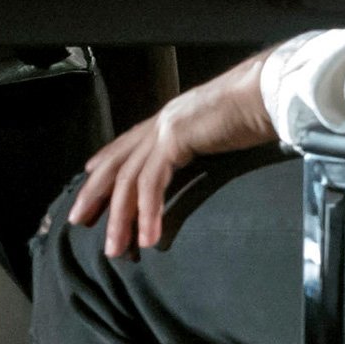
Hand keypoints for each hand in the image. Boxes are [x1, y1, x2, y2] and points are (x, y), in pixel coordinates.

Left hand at [64, 53, 280, 258]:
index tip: (88, 179)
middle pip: (117, 164)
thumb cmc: (251, 112)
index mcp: (168, 120)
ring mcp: (165, 129)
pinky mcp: (175, 140)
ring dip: (121, 219)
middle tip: (78, 221)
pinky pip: (153, 184)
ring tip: (117, 250)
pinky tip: (148, 238)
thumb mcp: (216, 131)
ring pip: (130, 180)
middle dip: (95, 194)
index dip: (105, 163)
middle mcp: (160, 122)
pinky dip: (148, 214)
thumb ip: (200, 143)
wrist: (266, 94)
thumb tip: (200, 153)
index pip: (126, 145)